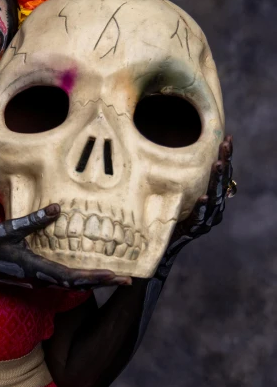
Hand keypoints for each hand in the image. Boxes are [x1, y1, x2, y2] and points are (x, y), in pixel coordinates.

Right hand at [0, 204, 131, 294]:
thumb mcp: (10, 229)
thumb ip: (35, 220)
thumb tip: (59, 208)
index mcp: (37, 267)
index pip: (73, 276)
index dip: (95, 277)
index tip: (115, 276)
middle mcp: (41, 279)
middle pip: (78, 284)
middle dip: (103, 282)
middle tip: (128, 280)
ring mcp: (38, 282)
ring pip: (71, 285)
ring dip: (93, 282)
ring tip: (114, 278)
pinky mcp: (34, 280)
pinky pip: (62, 282)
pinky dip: (79, 280)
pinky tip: (87, 275)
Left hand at [160, 135, 233, 272]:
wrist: (159, 248)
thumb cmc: (165, 217)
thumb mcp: (171, 194)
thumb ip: (177, 178)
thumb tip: (168, 153)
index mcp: (210, 197)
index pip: (221, 174)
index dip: (225, 157)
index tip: (227, 139)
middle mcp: (212, 208)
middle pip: (221, 183)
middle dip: (224, 163)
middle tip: (226, 145)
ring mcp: (205, 220)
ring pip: (215, 198)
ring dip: (215, 181)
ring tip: (217, 164)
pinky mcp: (194, 231)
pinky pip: (200, 218)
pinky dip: (202, 207)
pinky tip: (204, 198)